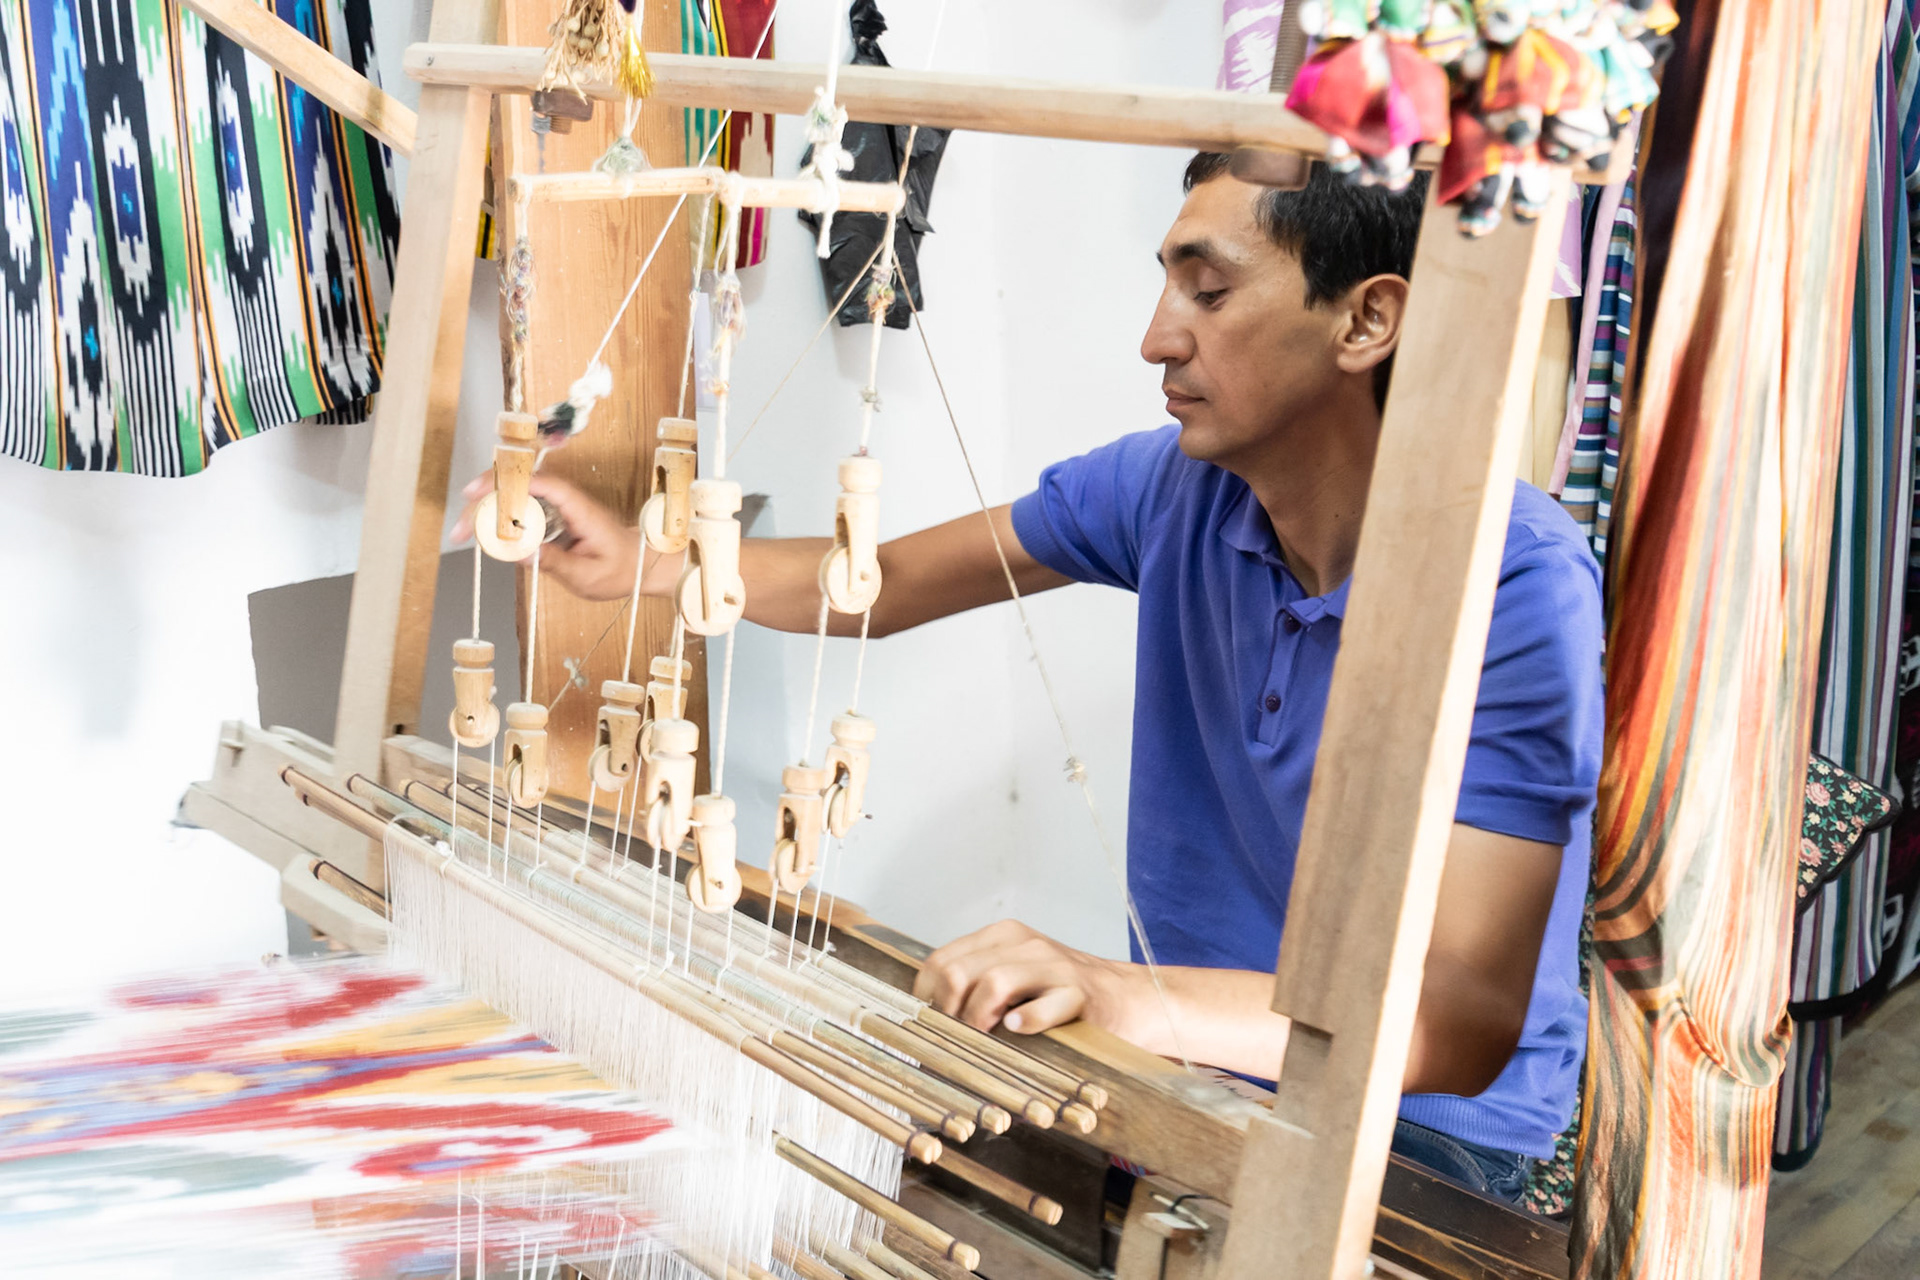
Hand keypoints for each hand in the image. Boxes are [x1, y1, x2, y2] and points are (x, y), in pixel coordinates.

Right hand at [451, 471, 655, 601]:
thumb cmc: (621, 568)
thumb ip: (557, 563)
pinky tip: (482, 534)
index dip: (509, 483)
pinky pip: (522, 511)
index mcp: (580, 508)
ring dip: (487, 510)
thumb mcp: (590, 575)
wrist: (640, 564)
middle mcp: (566, 500)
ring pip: (516, 497)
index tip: (479, 493)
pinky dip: (499, 520)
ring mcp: (558, 507)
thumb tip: (523, 554)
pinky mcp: (552, 517)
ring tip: (463, 532)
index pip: (542, 484)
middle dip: (485, 500)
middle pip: (520, 486)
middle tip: (460, 527)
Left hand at [912, 920, 1134, 1036]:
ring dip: (979, 1018)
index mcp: (1002, 937)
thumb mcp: (1016, 975)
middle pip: (960, 973)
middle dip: (949, 1012)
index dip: (928, 997)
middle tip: (956, 1038)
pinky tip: (1018, 1030)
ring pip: (995, 983)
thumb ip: (977, 984)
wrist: (1127, 997)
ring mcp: (1053, 967)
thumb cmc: (1062, 993)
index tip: (932, 1025)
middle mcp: (1024, 945)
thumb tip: (929, 1016)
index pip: (941, 961)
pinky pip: (1046, 1005)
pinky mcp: (1079, 993)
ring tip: (984, 1039)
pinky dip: (1027, 1020)